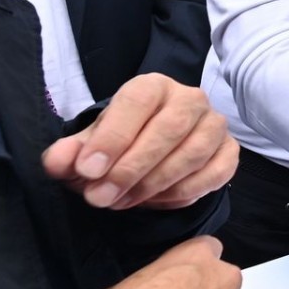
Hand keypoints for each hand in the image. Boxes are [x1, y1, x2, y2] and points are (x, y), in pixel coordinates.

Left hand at [43, 73, 237, 210]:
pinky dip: (184, 193)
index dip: (113, 136)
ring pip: (193, 153)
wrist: (148, 152)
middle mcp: (190, 98)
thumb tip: (59, 162)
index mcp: (153, 86)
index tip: (88, 170)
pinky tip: (155, 202)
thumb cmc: (119, 143)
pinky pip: (215, 173)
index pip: (138, 102)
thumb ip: (70, 153)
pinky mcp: (229, 151)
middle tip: (99, 198)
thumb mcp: (87, 147)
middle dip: (131, 168)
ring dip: (154, 184)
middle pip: (169, 129)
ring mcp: (214, 125)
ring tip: (121, 202)